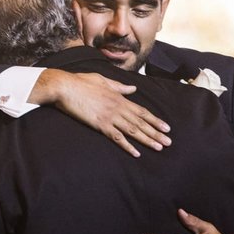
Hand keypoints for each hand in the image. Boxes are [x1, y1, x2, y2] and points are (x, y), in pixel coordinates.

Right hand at [33, 70, 170, 157]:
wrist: (64, 86)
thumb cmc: (80, 82)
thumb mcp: (103, 80)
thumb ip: (119, 86)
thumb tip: (133, 88)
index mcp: (119, 97)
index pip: (142, 111)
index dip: (155, 120)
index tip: (166, 127)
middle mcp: (118, 107)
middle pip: (141, 122)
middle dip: (156, 133)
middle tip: (169, 142)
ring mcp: (110, 116)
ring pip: (133, 130)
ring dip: (147, 140)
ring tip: (159, 147)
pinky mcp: (100, 124)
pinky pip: (117, 137)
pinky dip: (128, 146)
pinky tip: (136, 153)